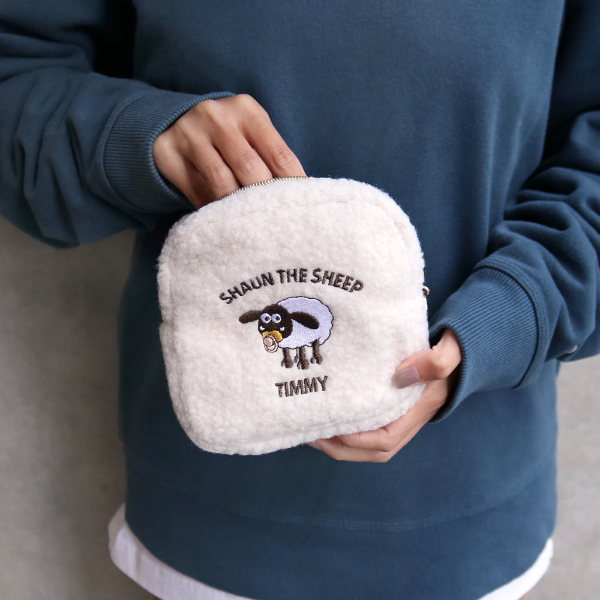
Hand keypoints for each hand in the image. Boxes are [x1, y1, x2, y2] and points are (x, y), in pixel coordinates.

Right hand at [152, 94, 305, 207]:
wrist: (177, 121)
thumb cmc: (228, 136)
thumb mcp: (251, 134)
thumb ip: (270, 157)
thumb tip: (297, 194)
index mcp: (246, 109)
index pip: (278, 153)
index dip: (291, 183)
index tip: (300, 206)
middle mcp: (216, 115)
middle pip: (249, 167)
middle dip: (263, 197)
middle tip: (274, 219)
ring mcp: (189, 131)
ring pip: (221, 180)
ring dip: (237, 205)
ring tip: (250, 221)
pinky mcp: (167, 151)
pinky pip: (195, 189)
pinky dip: (212, 207)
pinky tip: (223, 216)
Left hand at [306, 329, 461, 461]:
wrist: (463, 348)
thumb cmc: (454, 349)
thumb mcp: (451, 351)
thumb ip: (437, 361)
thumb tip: (403, 375)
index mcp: (419, 409)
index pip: (386, 439)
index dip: (358, 441)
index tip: (332, 427)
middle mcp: (410, 419)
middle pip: (376, 449)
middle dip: (342, 448)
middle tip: (312, 435)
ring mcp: (402, 416)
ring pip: (371, 444)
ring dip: (342, 443)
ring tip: (313, 430)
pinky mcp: (394, 408)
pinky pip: (370, 428)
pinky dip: (349, 429)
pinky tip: (330, 416)